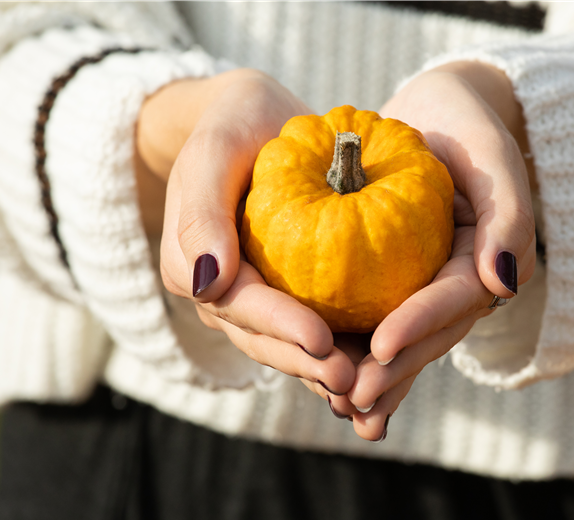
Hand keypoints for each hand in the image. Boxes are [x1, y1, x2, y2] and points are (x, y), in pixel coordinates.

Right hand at [136, 69, 355, 396]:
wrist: (256, 120)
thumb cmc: (232, 125)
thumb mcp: (213, 150)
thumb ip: (201, 213)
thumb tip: (207, 284)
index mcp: (196, 266)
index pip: (239, 304)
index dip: (279, 326)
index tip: (321, 340)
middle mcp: (223, 292)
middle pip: (264, 339)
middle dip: (305, 363)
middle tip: (352, 382)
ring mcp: (256, 298)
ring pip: (287, 345)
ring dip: (323, 370)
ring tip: (368, 388)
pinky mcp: (288, 292)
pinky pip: (312, 327)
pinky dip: (341, 350)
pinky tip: (376, 368)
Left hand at [332, 62, 536, 440]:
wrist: (439, 112)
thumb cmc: (467, 126)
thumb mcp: (491, 157)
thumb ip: (508, 215)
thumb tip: (504, 282)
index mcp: (485, 262)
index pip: (454, 300)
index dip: (420, 324)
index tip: (382, 347)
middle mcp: (457, 284)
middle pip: (427, 336)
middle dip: (393, 372)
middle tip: (353, 399)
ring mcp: (425, 287)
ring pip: (401, 341)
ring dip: (374, 379)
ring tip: (339, 409)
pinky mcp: (396, 283)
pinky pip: (376, 321)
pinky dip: (354, 352)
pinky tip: (323, 382)